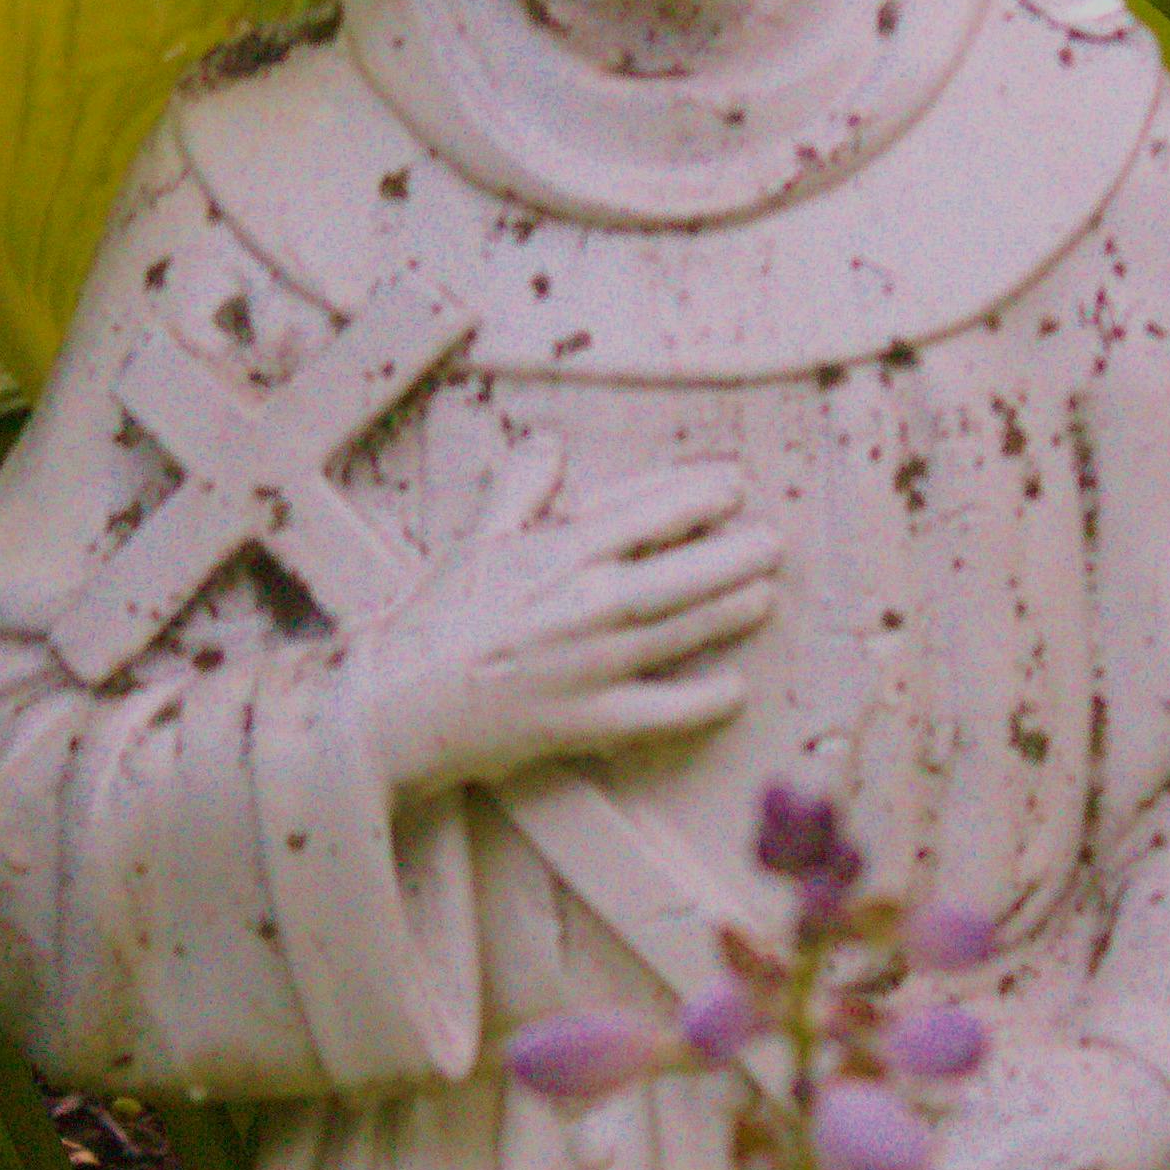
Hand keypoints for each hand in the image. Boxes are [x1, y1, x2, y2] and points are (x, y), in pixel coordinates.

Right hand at [345, 443, 782, 806]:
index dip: (701, 497)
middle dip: (737, 554)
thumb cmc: (434, 620)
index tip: (731, 489)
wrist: (397, 703)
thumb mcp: (476, 539)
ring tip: (763, 597)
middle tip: (772, 543)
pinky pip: (664, 713)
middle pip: (685, 574)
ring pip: (684, 632)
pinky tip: (733, 689)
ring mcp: (594, 666)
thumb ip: (522, 489)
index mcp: (559, 553)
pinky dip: (704, 702)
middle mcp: (587, 605)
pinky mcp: (590, 722)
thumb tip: (551, 447)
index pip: (650, 514)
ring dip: (731, 612)